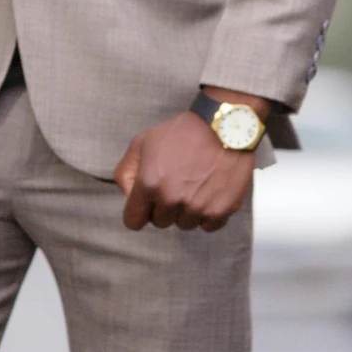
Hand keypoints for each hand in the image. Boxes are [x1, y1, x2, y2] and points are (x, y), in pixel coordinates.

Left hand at [114, 110, 256, 232]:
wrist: (225, 125)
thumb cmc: (182, 132)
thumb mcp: (143, 142)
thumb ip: (127, 171)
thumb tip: (129, 196)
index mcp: (149, 184)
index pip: (133, 221)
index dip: (139, 211)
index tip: (147, 203)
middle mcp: (172, 199)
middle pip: (160, 222)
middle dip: (165, 207)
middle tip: (176, 184)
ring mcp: (197, 207)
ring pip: (185, 224)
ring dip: (187, 211)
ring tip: (196, 185)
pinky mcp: (221, 210)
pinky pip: (209, 225)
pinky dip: (209, 213)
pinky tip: (211, 192)